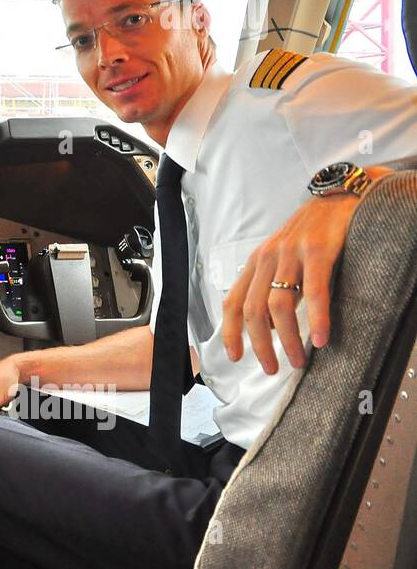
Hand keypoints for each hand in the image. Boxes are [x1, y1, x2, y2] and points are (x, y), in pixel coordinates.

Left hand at [220, 180, 377, 374]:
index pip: (233, 302)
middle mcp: (267, 259)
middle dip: (260, 345)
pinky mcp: (317, 251)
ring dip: (287, 339)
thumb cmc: (311, 234)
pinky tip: (321, 338)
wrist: (338, 199)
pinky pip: (314, 291)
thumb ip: (271, 286)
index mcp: (255, 263)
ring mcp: (291, 255)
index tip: (234, 357)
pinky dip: (316, 318)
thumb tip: (268, 326)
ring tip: (298, 360)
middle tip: (272, 368)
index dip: (230, 332)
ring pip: (280, 305)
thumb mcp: (282, 259)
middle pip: (253, 310)